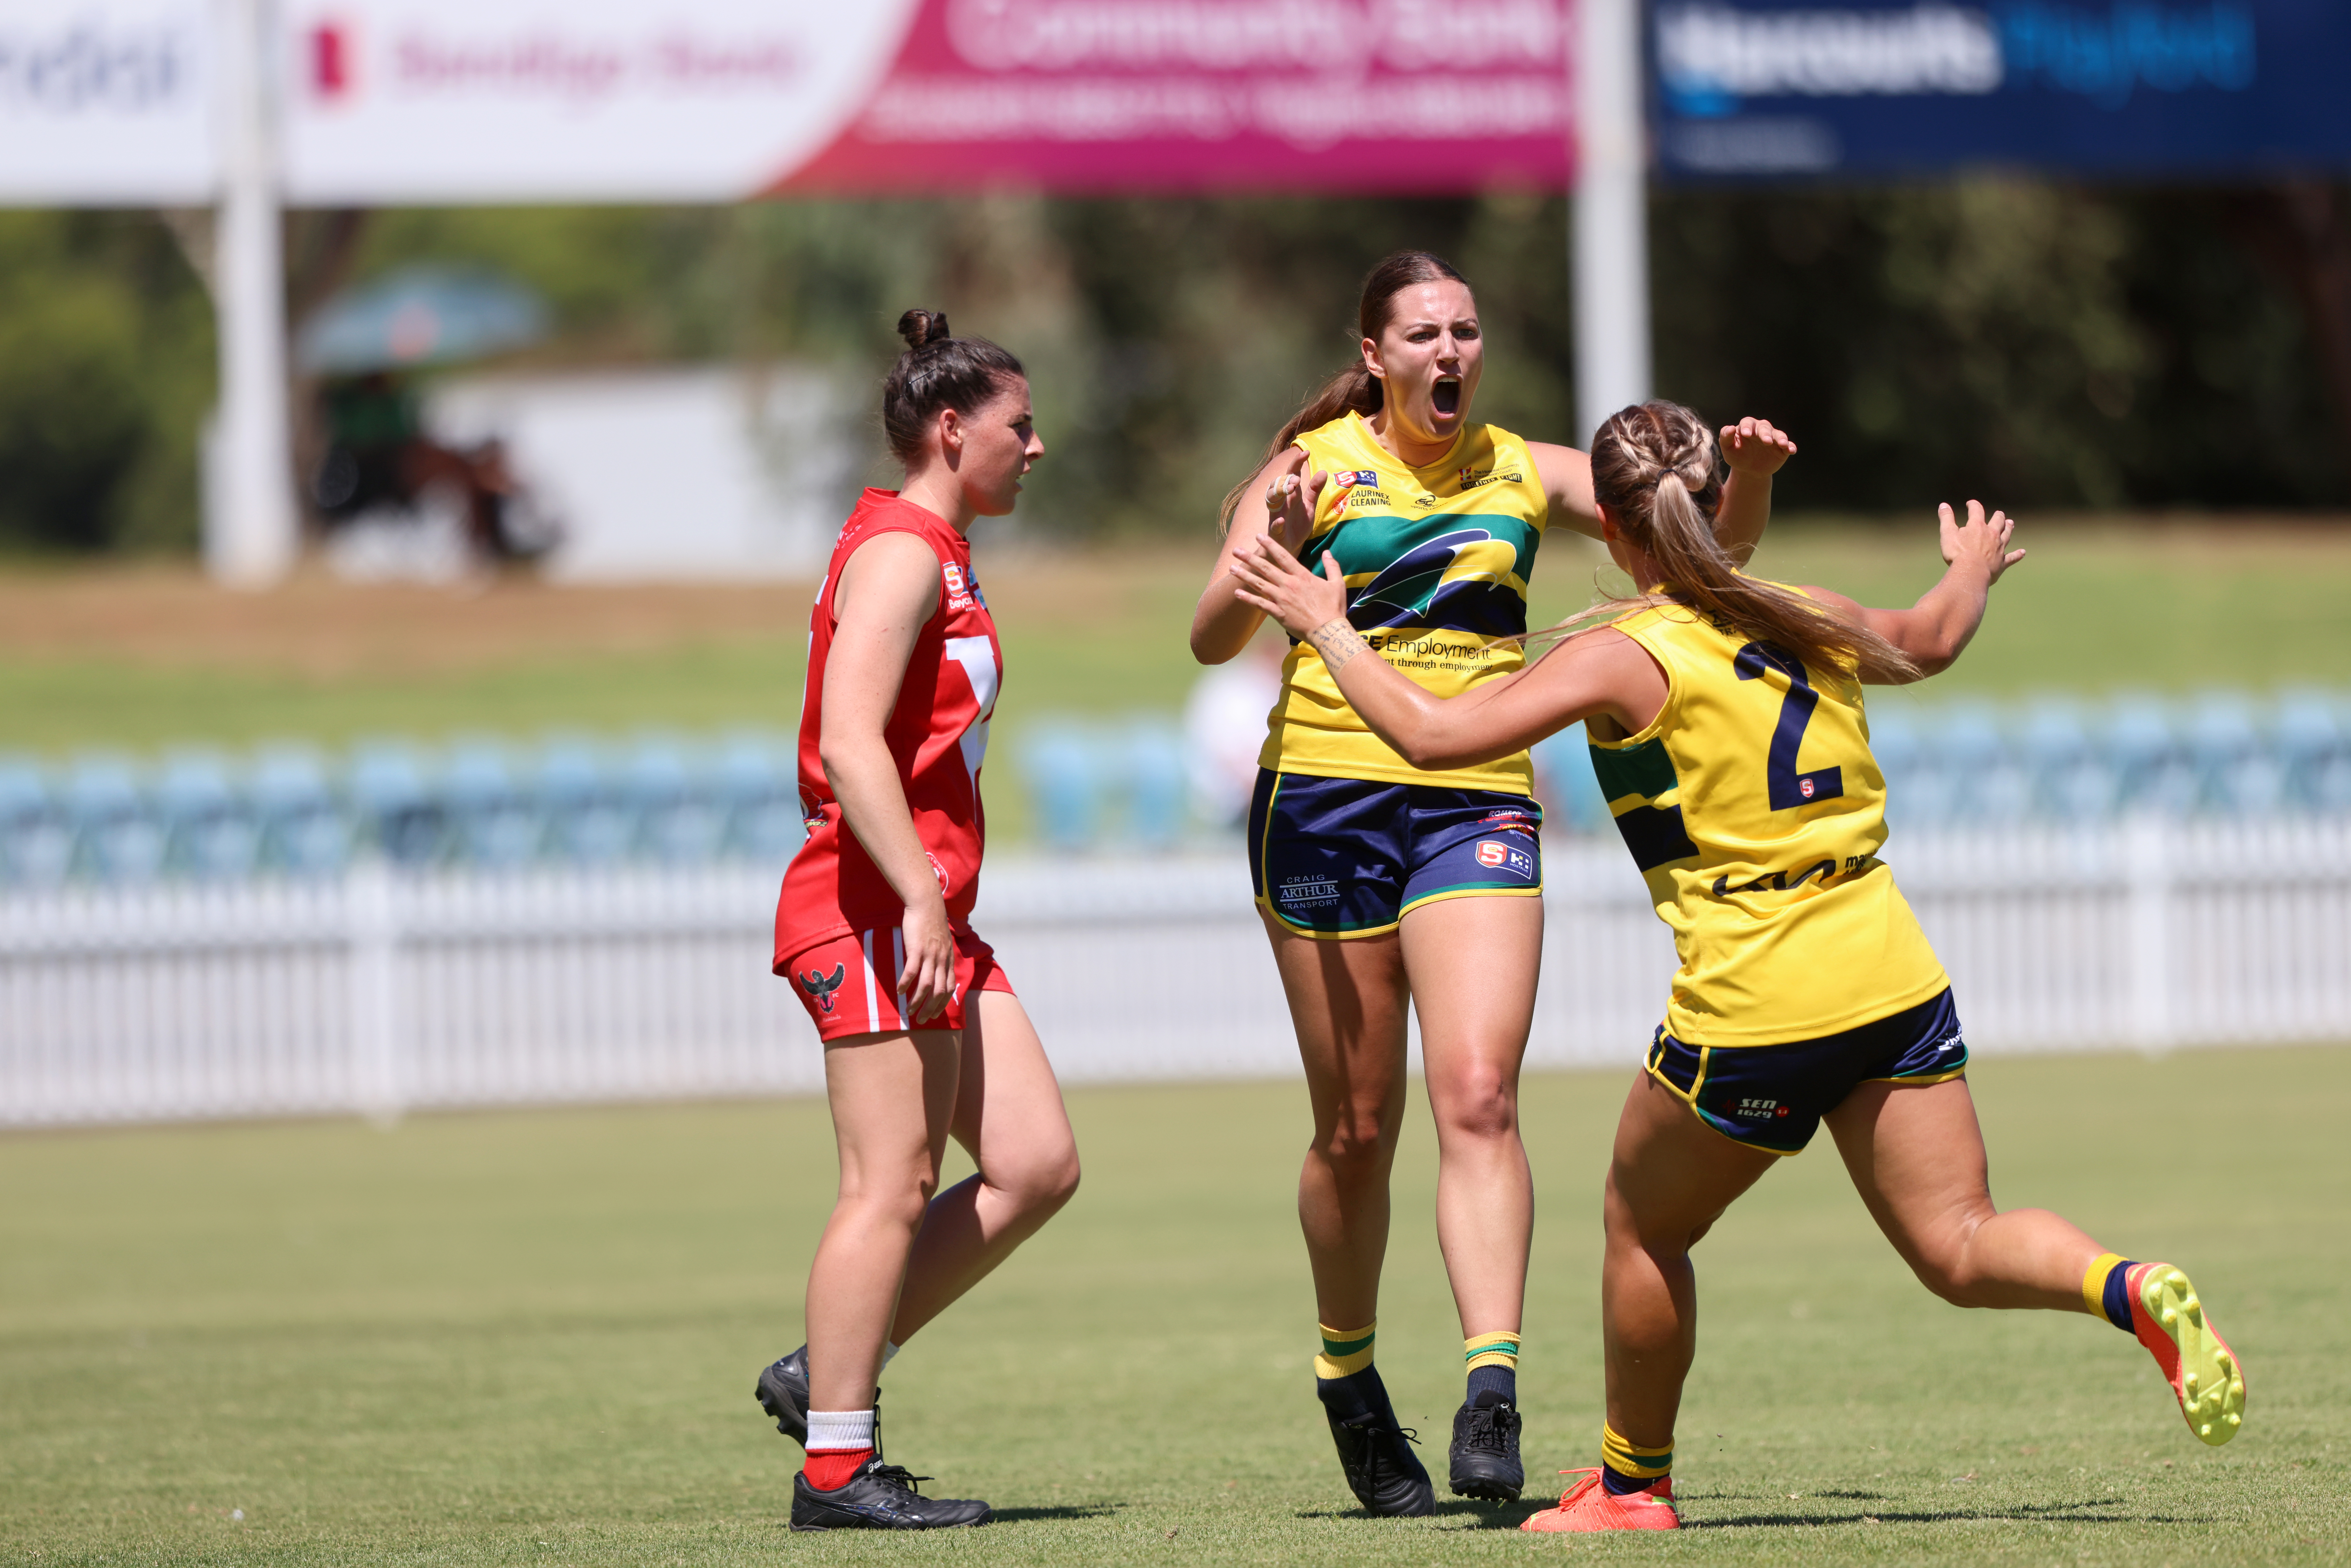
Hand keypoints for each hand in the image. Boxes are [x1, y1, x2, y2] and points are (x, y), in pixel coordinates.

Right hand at [896, 895, 957, 1024]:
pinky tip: (899, 991)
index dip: (943, 1003)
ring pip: (926, 985)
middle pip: (940, 991)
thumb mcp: (942, 941)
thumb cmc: (932, 922)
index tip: (935, 1014)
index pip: (949, 987)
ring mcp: (930, 954)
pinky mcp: (917, 948)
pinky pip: (912, 971)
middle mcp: (942, 959)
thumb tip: (937, 967)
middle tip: (921, 1020)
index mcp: (948, 959)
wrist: (927, 902)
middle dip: (931, 1009)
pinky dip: (906, 983)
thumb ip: (941, 956)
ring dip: (918, 1001)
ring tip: (909, 1011)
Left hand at [1230, 532, 1347, 639]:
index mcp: (1303, 576)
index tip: (1260, 536)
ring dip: (1244, 575)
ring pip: (1259, 584)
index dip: (1270, 545)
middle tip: (1236, 550)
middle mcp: (1289, 585)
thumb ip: (1331, 566)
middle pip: (1266, 568)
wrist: (1328, 631)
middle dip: (1250, 558)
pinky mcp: (1278, 613)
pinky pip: (1260, 604)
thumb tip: (1327, 552)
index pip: (1283, 556)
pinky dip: (1248, 598)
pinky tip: (1236, 593)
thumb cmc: (1333, 608)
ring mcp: (1282, 599)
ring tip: (1231, 568)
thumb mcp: (1337, 584)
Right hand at [1261, 465, 1329, 555]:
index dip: (1297, 464)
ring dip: (1279, 493)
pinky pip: (1274, 526)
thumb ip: (1314, 490)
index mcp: (1291, 496)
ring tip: (1290, 488)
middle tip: (1296, 478)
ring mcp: (1277, 517)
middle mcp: (1282, 503)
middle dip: (1286, 479)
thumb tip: (1323, 471)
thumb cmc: (1297, 525)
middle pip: (1278, 485)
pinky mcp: (1276, 533)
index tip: (1306, 452)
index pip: (1291, 475)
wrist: (1289, 548)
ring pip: (1272, 502)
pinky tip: (1281, 520)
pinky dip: (1277, 523)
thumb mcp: (1309, 506)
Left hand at [1720, 416, 1796, 476]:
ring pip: (1779, 435)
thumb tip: (1730, 428)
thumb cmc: (1737, 456)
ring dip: (1781, 439)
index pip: (1748, 423)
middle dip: (1765, 434)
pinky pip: (1788, 445)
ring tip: (1782, 444)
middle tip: (1766, 441)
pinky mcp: (1782, 448)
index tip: (1746, 434)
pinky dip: (1790, 447)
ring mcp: (1773, 438)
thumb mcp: (1728, 448)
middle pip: (1765, 428)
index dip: (1747, 427)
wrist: (1748, 470)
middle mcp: (1762, 430)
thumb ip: (1725, 437)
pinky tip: (1791, 450)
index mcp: (1748, 427)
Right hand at [1938, 499, 2025, 584]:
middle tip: (1999, 513)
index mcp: (1977, 526)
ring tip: (2010, 523)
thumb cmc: (1957, 554)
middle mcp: (1992, 534)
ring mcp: (1999, 548)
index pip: (1976, 510)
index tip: (1970, 504)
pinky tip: (2022, 552)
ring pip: (2006, 535)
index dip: (1973, 505)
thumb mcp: (1947, 534)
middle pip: (1998, 521)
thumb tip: (1943, 505)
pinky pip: (2012, 557)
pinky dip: (2017, 554)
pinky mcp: (2002, 562)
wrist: (1971, 573)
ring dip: (2009, 528)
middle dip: (1998, 516)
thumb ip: (1946, 518)